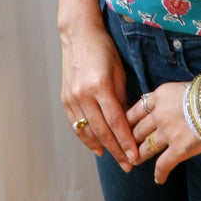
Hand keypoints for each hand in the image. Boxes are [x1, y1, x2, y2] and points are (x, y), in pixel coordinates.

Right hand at [61, 22, 138, 170]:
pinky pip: (76, 124)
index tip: (134, 155)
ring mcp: (72, 97)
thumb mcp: (119, 71)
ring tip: (116, 159)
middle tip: (128, 164)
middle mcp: (84, 94)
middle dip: (116, 150)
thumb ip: (122, 97)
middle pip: (102, 130)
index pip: (116, 121)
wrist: (79, 35)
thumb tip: (129, 121)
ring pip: (88, 131)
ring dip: (102, 147)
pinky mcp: (65, 98)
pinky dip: (86, 138)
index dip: (125, 141)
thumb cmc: (104, 49)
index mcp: (101, 86)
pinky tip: (97, 147)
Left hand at [127, 82, 200, 183]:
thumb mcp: (183, 86)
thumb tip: (169, 104)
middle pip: (138, 130)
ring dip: (140, 156)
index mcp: (159, 95)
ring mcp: (167, 132)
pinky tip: (158, 179)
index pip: (136, 110)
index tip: (126, 127)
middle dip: (132, 140)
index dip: (129, 121)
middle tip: (129, 146)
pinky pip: (163, 165)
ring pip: (146, 148)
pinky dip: (159, 174)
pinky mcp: (178, 149)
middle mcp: (159, 114)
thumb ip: (171, 97)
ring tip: (136, 161)